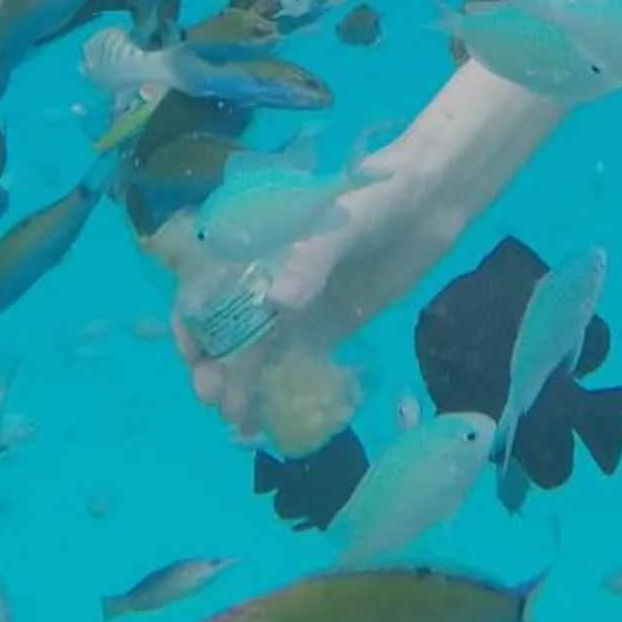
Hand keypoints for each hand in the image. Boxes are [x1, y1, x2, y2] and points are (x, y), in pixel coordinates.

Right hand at [148, 216, 362, 456]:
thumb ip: (311, 262)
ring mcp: (300, 309)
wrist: (430, 206)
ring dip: (244, 386)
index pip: (208, 289)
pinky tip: (272, 421)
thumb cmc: (376, 200)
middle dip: (215, 367)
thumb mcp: (339, 224)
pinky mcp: (331, 329)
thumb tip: (278, 302)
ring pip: (259, 353)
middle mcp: (270, 282)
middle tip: (214, 399)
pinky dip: (283, 391)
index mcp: (257, 249)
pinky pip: (299, 364)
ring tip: (238, 420)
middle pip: (230, 330)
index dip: (192, 324)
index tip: (192, 356)